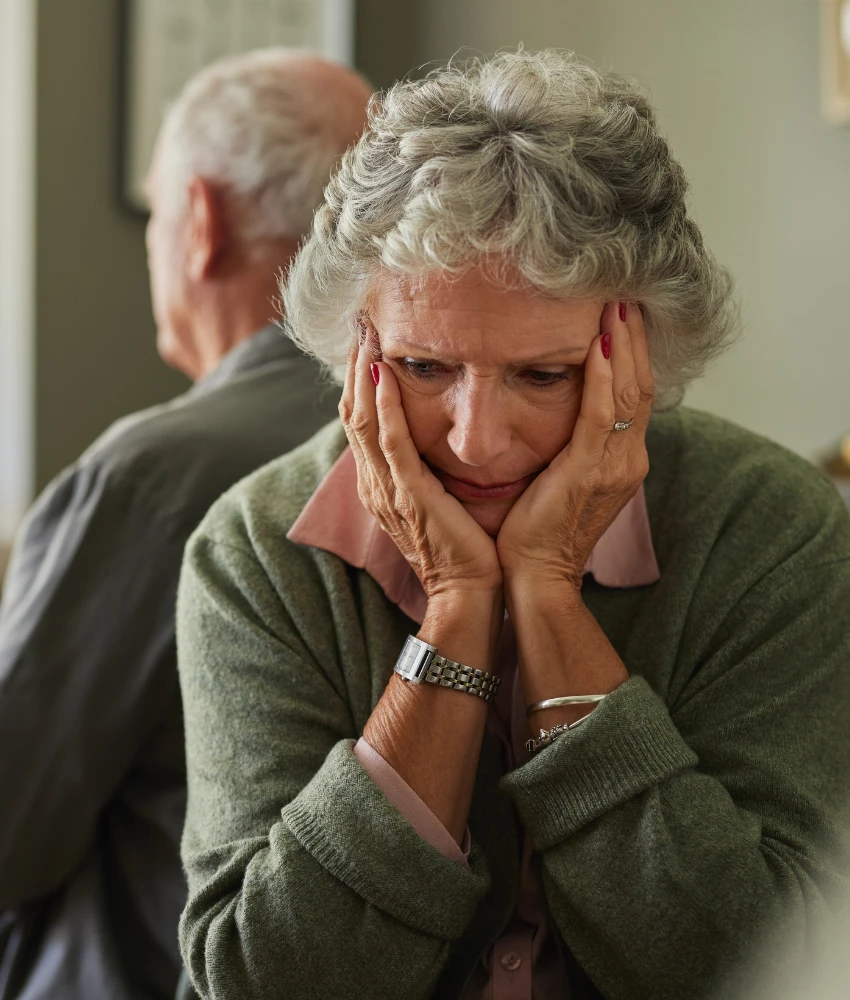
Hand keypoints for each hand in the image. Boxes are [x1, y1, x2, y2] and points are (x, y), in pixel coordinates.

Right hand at [339, 319, 502, 599]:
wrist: (470, 591)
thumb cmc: (463, 547)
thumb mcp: (437, 499)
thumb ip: (427, 466)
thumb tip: (438, 433)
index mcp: (380, 483)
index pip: (360, 419)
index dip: (359, 376)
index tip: (367, 337)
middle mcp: (375, 483)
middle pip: (352, 412)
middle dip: (354, 365)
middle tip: (360, 320)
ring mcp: (388, 490)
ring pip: (363, 422)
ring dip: (362, 374)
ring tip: (365, 333)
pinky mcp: (409, 496)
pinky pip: (390, 445)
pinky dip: (384, 408)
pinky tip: (383, 375)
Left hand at [497, 301, 653, 587]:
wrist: (536, 575)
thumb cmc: (538, 527)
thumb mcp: (564, 477)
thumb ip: (574, 442)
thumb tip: (562, 406)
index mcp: (622, 459)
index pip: (634, 394)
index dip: (632, 352)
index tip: (623, 313)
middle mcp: (628, 459)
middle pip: (640, 385)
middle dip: (633, 338)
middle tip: (625, 294)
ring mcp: (615, 466)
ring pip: (628, 393)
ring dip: (623, 345)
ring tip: (615, 304)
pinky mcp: (590, 472)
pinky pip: (602, 415)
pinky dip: (603, 377)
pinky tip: (598, 344)